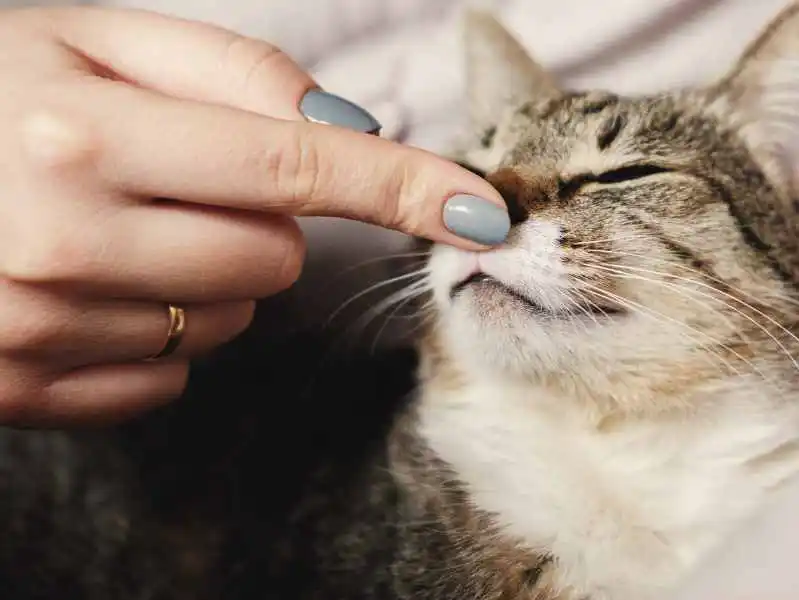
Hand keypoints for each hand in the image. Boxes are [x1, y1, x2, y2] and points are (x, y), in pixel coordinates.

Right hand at [0, 7, 508, 425]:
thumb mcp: (91, 40)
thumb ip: (233, 74)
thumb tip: (348, 130)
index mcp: (83, 133)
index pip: (297, 166)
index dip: (405, 188)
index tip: (483, 211)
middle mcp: (63, 240)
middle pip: (272, 257)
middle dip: (258, 221)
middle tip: (176, 182)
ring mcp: (39, 328)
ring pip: (226, 320)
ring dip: (203, 274)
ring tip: (116, 228)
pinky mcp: (24, 386)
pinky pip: (168, 376)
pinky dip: (158, 332)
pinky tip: (91, 286)